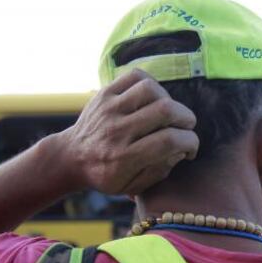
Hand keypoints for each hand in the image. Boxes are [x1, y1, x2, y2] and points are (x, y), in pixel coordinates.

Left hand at [60, 70, 198, 195]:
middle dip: (186, 118)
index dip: (190, 141)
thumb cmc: (106, 174)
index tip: (191, 147)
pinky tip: (153, 98)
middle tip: (187, 127)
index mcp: (124, 158)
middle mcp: (117, 131)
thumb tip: (181, 149)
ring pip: (150, 90)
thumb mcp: (131, 186)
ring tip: (168, 112)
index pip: (168, 141)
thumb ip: (159, 171)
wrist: (70, 157)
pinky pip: (135, 76)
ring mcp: (109, 109)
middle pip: (164, 111)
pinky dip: (151, 83)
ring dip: (169, 99)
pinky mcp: (105, 93)